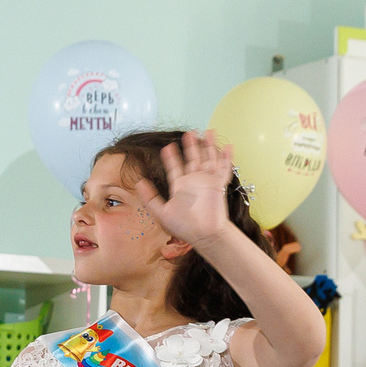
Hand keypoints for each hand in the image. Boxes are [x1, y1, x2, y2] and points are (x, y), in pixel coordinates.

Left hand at [129, 131, 235, 248]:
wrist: (204, 234)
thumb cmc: (184, 227)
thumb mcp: (162, 212)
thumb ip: (150, 198)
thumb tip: (138, 182)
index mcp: (180, 186)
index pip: (175, 167)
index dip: (171, 157)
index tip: (167, 147)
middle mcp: (193, 182)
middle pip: (192, 159)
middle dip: (191, 146)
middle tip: (189, 133)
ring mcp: (207, 182)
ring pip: (208, 159)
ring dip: (209, 146)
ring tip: (209, 131)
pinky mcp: (218, 185)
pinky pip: (224, 169)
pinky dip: (226, 158)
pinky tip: (227, 146)